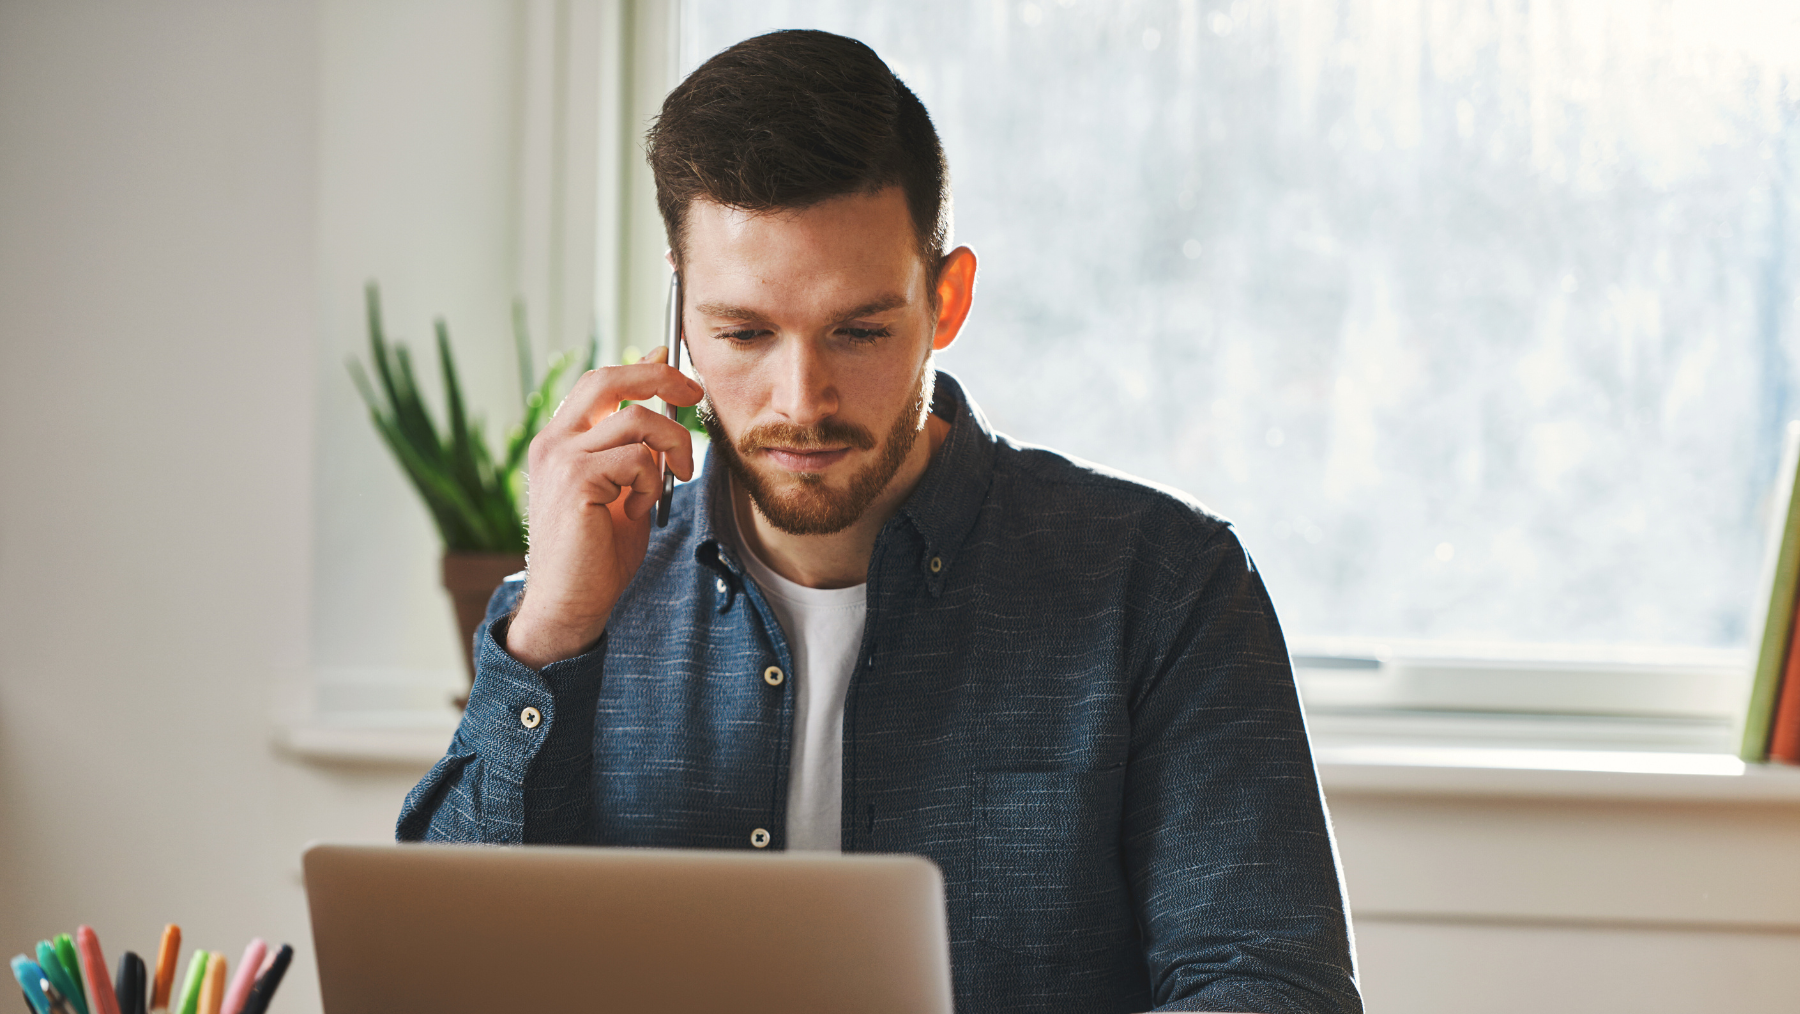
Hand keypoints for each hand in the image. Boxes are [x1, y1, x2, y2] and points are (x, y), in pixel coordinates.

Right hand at [505, 348, 702, 667]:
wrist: (570, 603)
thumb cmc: (597, 553)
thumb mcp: (625, 489)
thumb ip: (638, 447)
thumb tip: (661, 408)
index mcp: (561, 441)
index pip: (600, 382)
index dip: (643, 369)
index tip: (679, 375)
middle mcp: (554, 442)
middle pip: (608, 378)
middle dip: (661, 379)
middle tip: (695, 394)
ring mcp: (560, 458)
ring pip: (637, 420)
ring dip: (671, 448)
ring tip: (668, 483)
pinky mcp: (575, 480)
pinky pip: (637, 458)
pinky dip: (652, 483)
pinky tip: (638, 509)